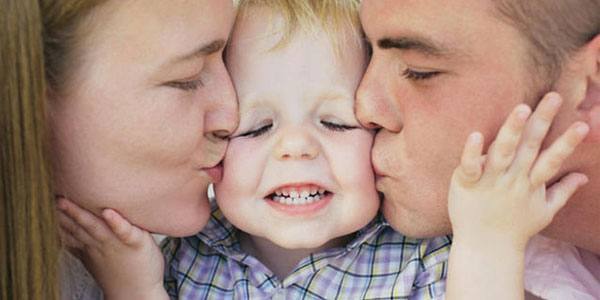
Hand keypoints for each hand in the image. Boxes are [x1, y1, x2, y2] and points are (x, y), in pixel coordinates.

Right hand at [58, 198, 167, 299]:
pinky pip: (125, 231)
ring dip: (80, 215)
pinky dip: (117, 222)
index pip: (71, 228)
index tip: (42, 203)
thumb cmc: (121, 273)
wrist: (137, 293)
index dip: (57, 217)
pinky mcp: (136, 242)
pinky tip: (108, 212)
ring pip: (96, 226)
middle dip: (64, 213)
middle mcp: (101, 243)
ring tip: (65, 202)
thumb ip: (81, 243)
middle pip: (79, 226)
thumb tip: (63, 234)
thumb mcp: (94, 257)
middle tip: (48, 199)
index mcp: (92, 244)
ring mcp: (117, 243)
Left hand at [448, 92, 588, 249]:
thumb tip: (583, 177)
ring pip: (503, 151)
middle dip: (542, 121)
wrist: (485, 248)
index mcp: (530, 183)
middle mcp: (512, 179)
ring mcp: (490, 181)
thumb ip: (562, 191)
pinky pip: (470, 166)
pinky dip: (472, 151)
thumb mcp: (544, 211)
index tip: (582, 123)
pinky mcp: (467, 183)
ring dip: (513, 130)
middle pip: (530, 147)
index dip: (567, 142)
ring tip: (522, 108)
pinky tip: (475, 134)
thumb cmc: (514, 228)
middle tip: (553, 96)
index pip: (552, 159)